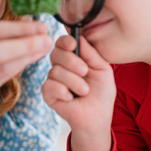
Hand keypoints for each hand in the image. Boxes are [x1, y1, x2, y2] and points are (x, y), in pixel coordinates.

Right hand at [0, 20, 52, 150]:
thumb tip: (35, 27)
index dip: (19, 28)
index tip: (41, 26)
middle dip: (27, 44)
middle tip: (47, 39)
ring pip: (3, 67)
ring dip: (28, 57)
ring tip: (44, 48)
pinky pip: (3, 78)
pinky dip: (20, 67)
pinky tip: (31, 59)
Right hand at [42, 35, 115, 150]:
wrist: (98, 116)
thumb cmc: (101, 93)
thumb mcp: (102, 68)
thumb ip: (90, 52)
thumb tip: (78, 34)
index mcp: (73, 58)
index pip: (63, 43)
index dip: (65, 41)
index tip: (73, 44)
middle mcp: (61, 67)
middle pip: (56, 53)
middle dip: (72, 61)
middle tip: (84, 72)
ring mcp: (53, 80)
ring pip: (55, 71)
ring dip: (73, 81)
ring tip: (84, 91)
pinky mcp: (48, 94)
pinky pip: (49, 85)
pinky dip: (63, 91)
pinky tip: (70, 98)